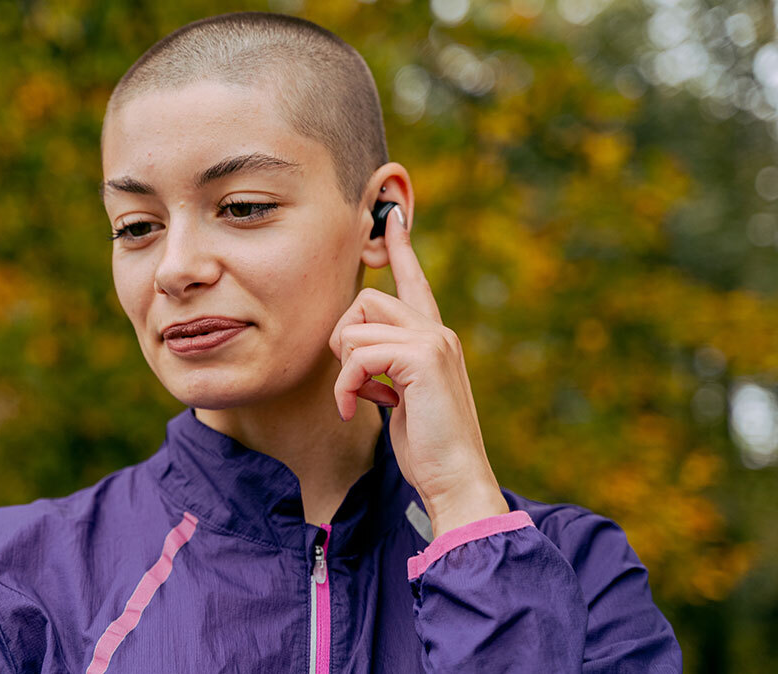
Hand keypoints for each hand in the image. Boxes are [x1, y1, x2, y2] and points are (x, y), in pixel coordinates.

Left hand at [329, 212, 506, 537]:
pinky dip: (344, 385)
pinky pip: (357, 353)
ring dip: (343, 368)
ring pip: (356, 325)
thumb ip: (384, 367)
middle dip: (342, 340)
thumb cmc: (426, 447)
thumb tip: (353, 351)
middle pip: (365, 300)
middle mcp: (437, 331)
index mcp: (434, 338)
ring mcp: (433, 341)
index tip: (392, 218)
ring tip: (357, 400)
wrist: (455, 479)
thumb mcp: (400, 398)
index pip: (414, 283)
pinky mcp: (423, 358)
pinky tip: (352, 408)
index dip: (401, 250)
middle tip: (353, 382)